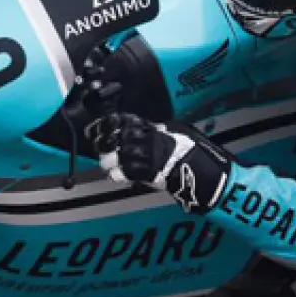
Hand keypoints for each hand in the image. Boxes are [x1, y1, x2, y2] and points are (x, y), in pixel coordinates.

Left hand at [86, 113, 231, 213]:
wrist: (201, 169)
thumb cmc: (192, 149)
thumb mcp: (176, 130)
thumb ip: (158, 129)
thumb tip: (149, 129)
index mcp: (150, 127)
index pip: (121, 121)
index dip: (105, 125)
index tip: (94, 128)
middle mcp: (144, 140)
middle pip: (113, 139)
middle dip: (103, 144)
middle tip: (100, 147)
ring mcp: (143, 157)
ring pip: (114, 157)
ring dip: (108, 161)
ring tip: (107, 164)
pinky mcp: (145, 175)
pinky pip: (124, 173)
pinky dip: (117, 175)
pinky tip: (115, 175)